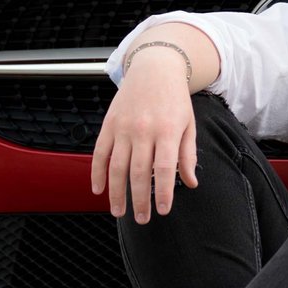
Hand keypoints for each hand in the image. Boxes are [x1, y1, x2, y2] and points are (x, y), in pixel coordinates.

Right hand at [91, 50, 198, 222]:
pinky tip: (98, 190)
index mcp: (167, 131)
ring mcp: (123, 127)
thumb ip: (188, 155)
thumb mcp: (188, 124)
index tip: (163, 210)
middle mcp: (143, 130)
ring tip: (119, 212)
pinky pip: (99, 153)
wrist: (154, 68)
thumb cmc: (175, 99)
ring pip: (117, 166)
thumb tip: (190, 183)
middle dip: (139, 200)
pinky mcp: (108, 125)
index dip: (163, 192)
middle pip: (139, 172)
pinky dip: (97, 173)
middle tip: (142, 219)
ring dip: (116, 192)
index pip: (164, 169)